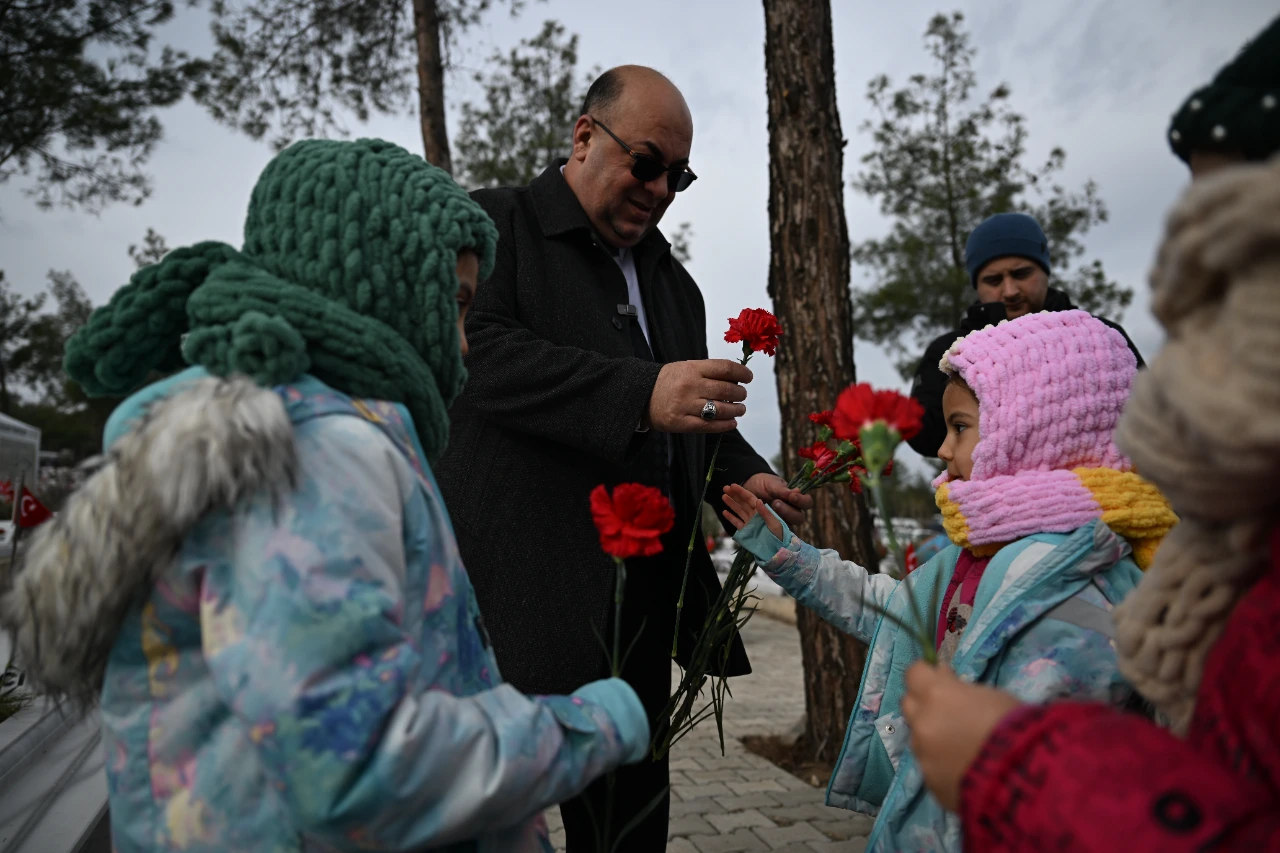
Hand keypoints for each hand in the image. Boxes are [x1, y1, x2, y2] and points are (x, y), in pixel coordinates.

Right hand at [646, 360, 751, 433]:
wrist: (640, 396)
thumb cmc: (667, 381)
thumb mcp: (685, 368)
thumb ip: (708, 372)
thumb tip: (736, 379)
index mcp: (692, 369)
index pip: (725, 369)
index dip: (742, 373)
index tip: (748, 377)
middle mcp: (690, 386)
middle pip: (727, 390)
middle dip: (740, 394)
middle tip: (742, 395)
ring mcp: (685, 406)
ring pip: (721, 410)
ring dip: (736, 410)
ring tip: (739, 409)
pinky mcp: (681, 423)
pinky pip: (709, 426)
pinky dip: (725, 425)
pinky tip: (732, 423)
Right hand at [721, 483, 783, 538]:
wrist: (777, 550)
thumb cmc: (779, 536)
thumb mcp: (775, 523)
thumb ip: (766, 513)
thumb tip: (757, 500)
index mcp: (762, 511)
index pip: (750, 498)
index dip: (741, 491)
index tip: (732, 485)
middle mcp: (754, 515)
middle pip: (742, 502)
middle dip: (734, 495)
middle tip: (724, 488)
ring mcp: (749, 523)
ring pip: (738, 510)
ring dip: (731, 504)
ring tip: (723, 496)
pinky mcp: (746, 531)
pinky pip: (737, 522)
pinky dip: (731, 517)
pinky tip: (724, 512)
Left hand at [743, 472, 812, 526]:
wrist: (749, 490)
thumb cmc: (764, 485)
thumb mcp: (772, 484)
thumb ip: (782, 489)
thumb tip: (798, 491)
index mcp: (796, 499)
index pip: (807, 503)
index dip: (802, 501)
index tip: (792, 496)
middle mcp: (792, 512)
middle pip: (799, 518)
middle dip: (788, 511)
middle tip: (775, 503)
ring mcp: (783, 521)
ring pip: (788, 526)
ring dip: (778, 519)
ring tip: (767, 509)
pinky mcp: (771, 528)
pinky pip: (774, 531)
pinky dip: (768, 525)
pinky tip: (761, 518)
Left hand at [900, 662, 1021, 811]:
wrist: (1023, 779)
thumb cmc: (1015, 727)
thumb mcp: (991, 695)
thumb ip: (960, 690)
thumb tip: (947, 685)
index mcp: (936, 695)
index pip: (914, 673)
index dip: (926, 674)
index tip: (941, 678)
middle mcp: (922, 722)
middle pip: (909, 704)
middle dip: (924, 703)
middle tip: (947, 710)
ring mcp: (923, 755)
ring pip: (918, 738)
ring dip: (933, 737)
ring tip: (961, 747)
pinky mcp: (930, 782)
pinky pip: (930, 766)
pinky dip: (942, 764)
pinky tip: (965, 770)